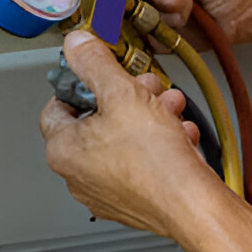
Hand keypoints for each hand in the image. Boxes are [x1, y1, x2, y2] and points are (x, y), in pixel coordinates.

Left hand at [41, 32, 213, 237]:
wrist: (195, 206)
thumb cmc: (156, 162)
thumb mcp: (122, 93)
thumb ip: (95, 63)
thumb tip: (77, 45)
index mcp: (63, 150)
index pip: (57, 105)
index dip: (81, 83)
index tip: (100, 73)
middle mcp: (78, 175)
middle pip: (95, 121)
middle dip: (125, 96)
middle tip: (145, 87)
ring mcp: (106, 191)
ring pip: (123, 139)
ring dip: (147, 116)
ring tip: (169, 108)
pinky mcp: (134, 201)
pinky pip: (142, 162)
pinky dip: (160, 144)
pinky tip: (180, 135)